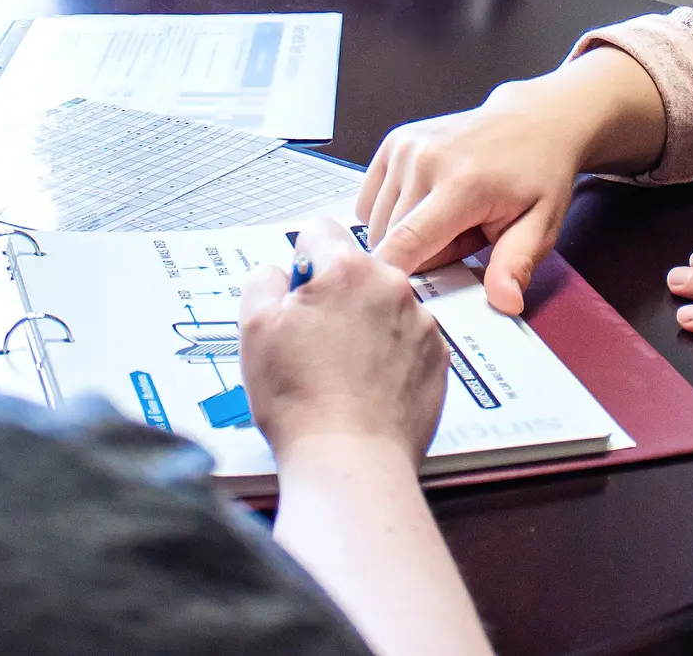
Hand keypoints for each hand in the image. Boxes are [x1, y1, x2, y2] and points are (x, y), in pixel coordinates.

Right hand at [239, 217, 448, 467]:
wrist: (350, 461)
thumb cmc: (301, 401)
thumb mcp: (255, 330)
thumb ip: (262, 281)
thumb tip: (277, 272)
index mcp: (346, 269)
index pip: (319, 232)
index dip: (300, 264)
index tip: (297, 298)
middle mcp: (391, 284)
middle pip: (356, 269)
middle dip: (334, 294)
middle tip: (314, 341)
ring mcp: (420, 320)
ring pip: (384, 303)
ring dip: (365, 322)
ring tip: (342, 370)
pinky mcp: (437, 355)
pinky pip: (409, 337)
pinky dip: (391, 352)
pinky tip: (369, 384)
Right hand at [359, 49, 665, 314]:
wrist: (534, 122)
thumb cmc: (538, 174)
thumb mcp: (540, 226)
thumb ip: (515, 266)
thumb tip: (505, 302)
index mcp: (462, 184)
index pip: (406, 244)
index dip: (397, 279)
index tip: (406, 299)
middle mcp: (426, 159)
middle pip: (390, 239)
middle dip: (419, 255)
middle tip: (459, 239)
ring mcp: (406, 147)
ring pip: (377, 222)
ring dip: (404, 233)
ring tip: (445, 218)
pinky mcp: (395, 142)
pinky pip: (370, 200)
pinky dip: (390, 212)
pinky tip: (425, 203)